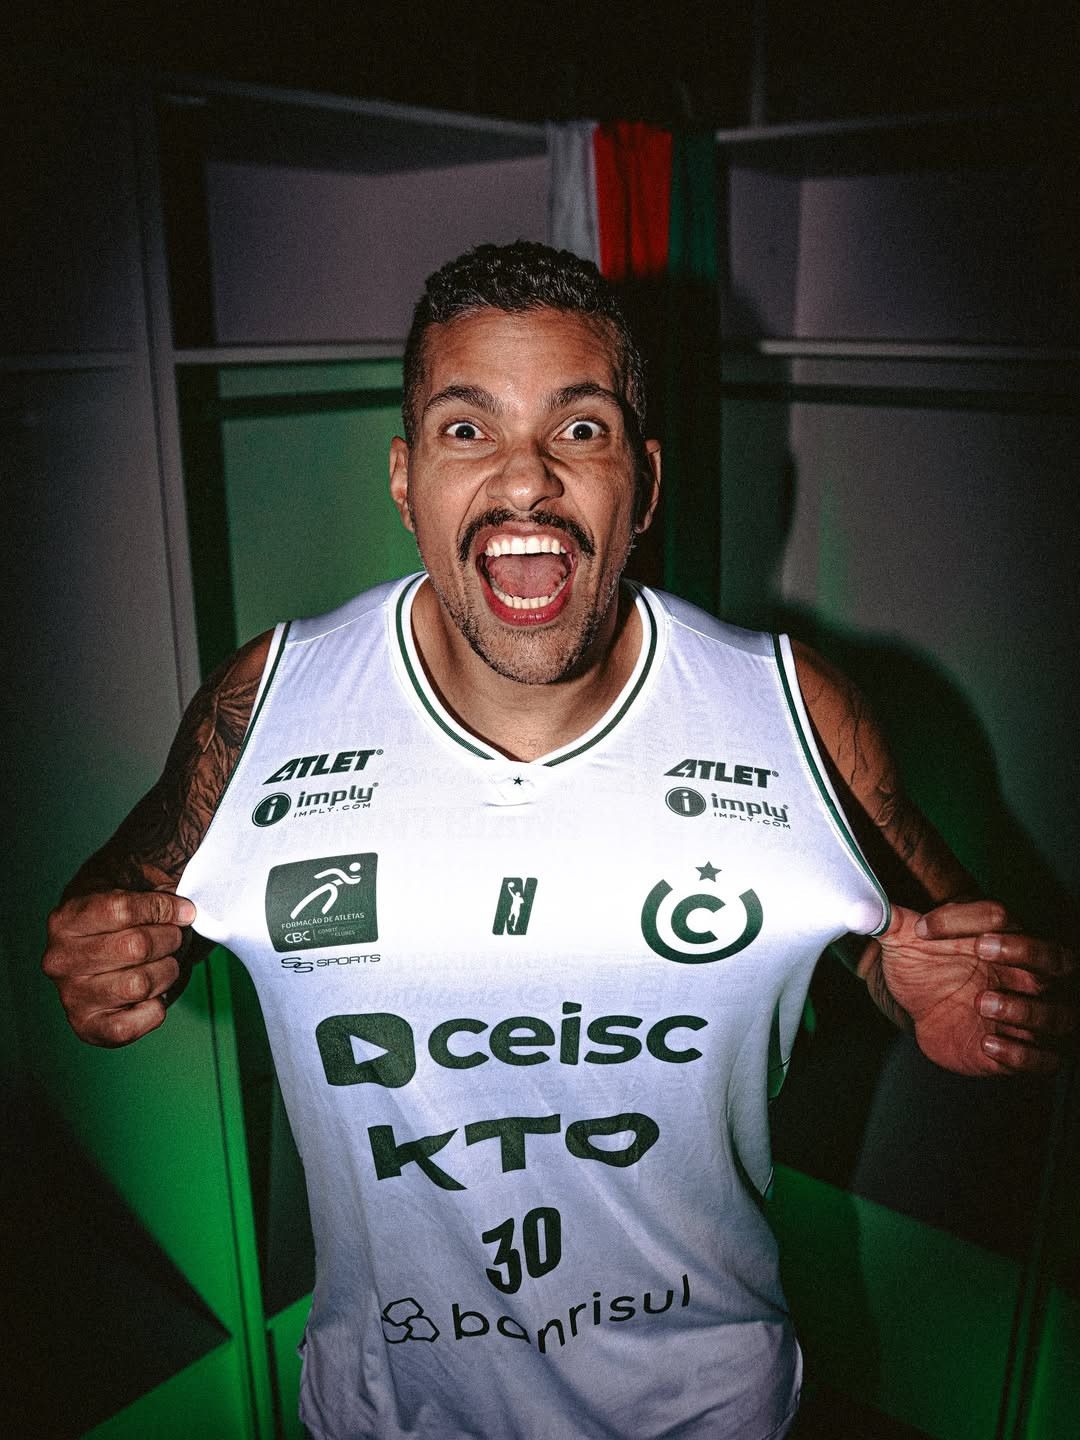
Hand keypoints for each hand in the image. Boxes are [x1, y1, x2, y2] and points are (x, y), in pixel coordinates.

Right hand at [42, 890, 196, 1046]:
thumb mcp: (134, 886)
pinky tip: (152, 994)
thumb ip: (158, 884)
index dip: (164, 908)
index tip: (184, 911)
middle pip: (137, 947)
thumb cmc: (124, 917)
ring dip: (167, 971)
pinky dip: (157, 1006)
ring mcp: (72, 996)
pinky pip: (137, 1021)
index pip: (123, 909)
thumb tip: (185, 911)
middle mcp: (60, 960)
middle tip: (173, 938)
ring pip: (141, 984)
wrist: (106, 950)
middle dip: (170, 939)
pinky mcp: (89, 1027)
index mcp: (65, 919)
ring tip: (164, 964)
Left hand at [871, 900, 1075, 1076]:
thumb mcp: (905, 941)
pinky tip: (988, 1045)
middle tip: (983, 952)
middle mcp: (1023, 972)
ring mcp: (1026, 1012)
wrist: (923, 1009)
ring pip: (1058, 1011)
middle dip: (1026, 953)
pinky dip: (1024, 1056)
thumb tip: (858, 908)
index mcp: (996, 936)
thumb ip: (887, 921)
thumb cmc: (924, 967)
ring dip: (1025, 1009)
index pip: (1000, 915)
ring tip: (981, 1005)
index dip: (963, 918)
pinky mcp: (1021, 1050)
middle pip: (1055, 957)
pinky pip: (1047, 1059)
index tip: (923, 929)